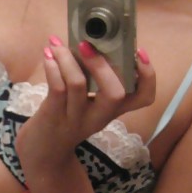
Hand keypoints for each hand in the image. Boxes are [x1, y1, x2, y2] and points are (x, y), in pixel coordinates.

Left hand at [17, 37, 155, 172]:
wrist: (43, 153)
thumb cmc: (66, 118)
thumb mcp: (88, 104)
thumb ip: (93, 79)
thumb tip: (89, 40)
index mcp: (113, 110)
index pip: (144, 98)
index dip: (147, 76)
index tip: (139, 51)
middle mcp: (99, 116)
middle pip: (115, 93)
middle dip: (103, 65)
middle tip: (87, 45)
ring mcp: (76, 118)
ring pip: (78, 84)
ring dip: (67, 59)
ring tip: (57, 44)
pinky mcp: (54, 116)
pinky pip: (57, 89)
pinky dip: (53, 68)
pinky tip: (48, 55)